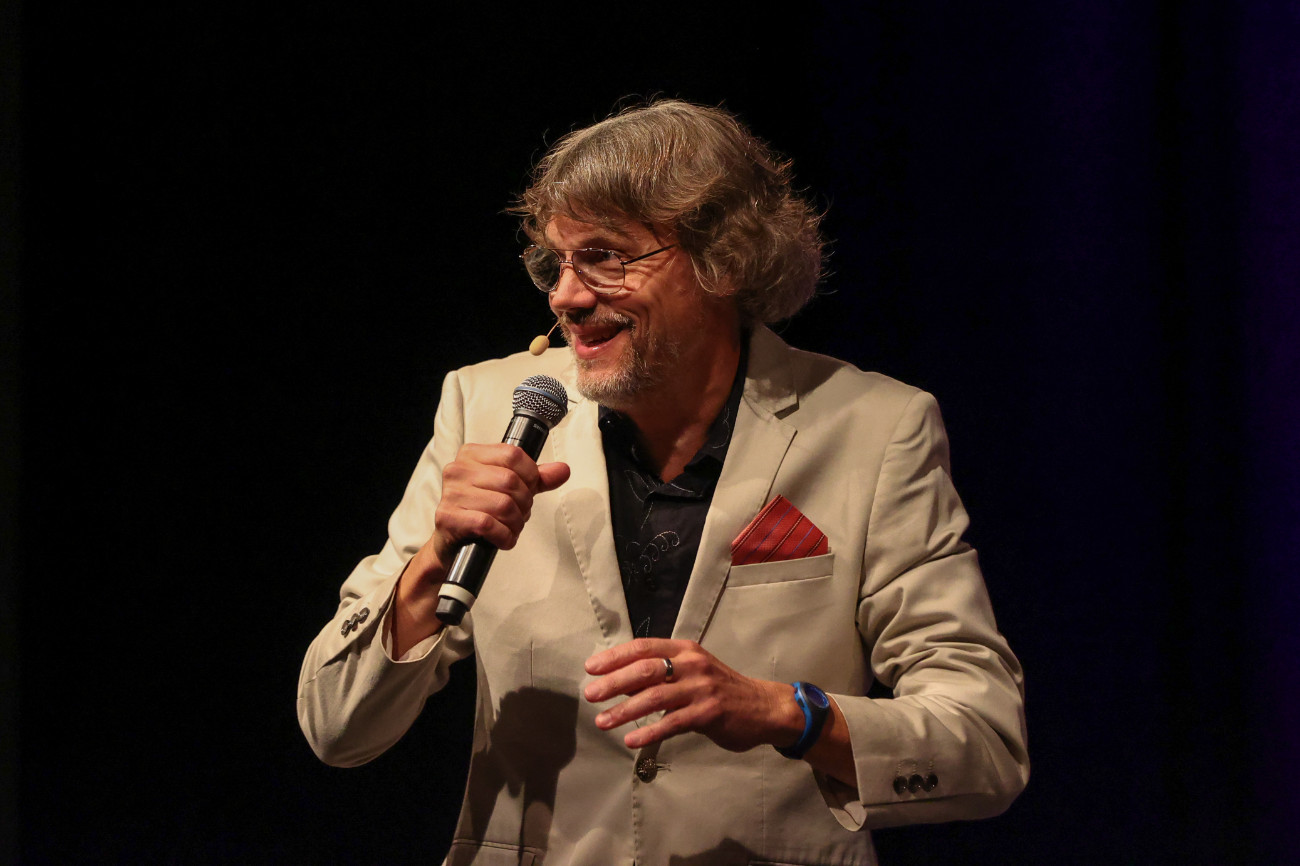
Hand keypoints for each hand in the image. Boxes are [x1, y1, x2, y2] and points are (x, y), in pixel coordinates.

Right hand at [391, 443, 568, 655]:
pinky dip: (504, 535)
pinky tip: (503, 538)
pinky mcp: (448, 517)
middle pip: (510, 481)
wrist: (452, 542)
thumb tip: (563, 470)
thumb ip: (537, 479)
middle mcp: (457, 469)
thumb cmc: (482, 509)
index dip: (531, 475)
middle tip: (521, 513)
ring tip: (512, 526)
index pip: (513, 454)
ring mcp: (450, 493)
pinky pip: (488, 524)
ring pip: (503, 505)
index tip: (530, 489)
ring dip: (516, 522)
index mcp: (471, 454)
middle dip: (525, 502)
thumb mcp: (510, 489)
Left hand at [583, 638, 802, 752]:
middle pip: (645, 670)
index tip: (591, 668)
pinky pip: (672, 723)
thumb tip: (621, 680)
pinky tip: (631, 740)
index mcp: (684, 649)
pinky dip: (649, 732)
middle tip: (590, 695)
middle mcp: (692, 664)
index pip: (643, 647)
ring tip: (603, 722)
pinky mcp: (709, 713)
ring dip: (624, 710)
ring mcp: (701, 688)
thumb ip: (661, 673)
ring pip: (655, 697)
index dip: (615, 657)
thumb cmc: (720, 688)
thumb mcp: (692, 671)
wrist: (763, 707)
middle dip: (613, 682)